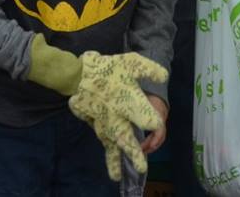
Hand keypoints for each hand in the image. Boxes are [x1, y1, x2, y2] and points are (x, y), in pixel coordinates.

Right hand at [67, 50, 167, 181]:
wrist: (76, 73)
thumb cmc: (106, 68)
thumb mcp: (130, 62)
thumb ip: (148, 69)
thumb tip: (164, 75)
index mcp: (127, 103)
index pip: (147, 119)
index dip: (153, 123)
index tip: (156, 124)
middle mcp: (116, 117)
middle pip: (126, 138)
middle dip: (134, 153)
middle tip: (141, 167)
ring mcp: (102, 122)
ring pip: (111, 142)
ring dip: (114, 158)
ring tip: (116, 175)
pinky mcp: (92, 122)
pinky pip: (101, 137)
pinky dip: (105, 146)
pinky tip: (108, 152)